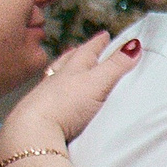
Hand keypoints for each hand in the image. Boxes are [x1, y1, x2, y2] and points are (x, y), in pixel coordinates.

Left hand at [0, 32, 139, 158]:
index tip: (104, 35)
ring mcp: (45, 96)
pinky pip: (49, 97)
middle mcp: (57, 79)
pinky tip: (54, 97)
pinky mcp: (41, 115)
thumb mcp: (97, 83)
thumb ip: (115, 66)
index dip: (97, 43)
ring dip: (63, 71)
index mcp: (72, 69)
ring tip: (66, 69)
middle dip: (78, 53)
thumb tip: (133, 45)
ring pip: (55, 77)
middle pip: (68, 61)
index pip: (87, 51)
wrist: (33, 131)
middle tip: (82, 48)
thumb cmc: (64, 105)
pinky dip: (53, 92)